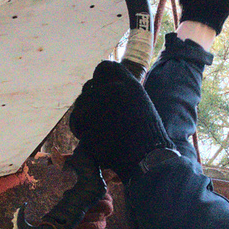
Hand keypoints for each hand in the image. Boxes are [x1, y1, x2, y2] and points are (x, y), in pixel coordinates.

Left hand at [67, 61, 173, 178]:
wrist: (150, 160)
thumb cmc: (146, 134)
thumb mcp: (138, 103)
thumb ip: (119, 92)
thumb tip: (94, 87)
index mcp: (129, 84)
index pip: (103, 68)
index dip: (99, 81)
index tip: (101, 95)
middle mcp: (114, 93)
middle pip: (86, 91)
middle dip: (88, 106)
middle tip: (100, 121)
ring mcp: (101, 112)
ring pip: (78, 111)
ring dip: (83, 123)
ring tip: (99, 135)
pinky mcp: (92, 132)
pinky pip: (79, 130)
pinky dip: (84, 138)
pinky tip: (98, 144)